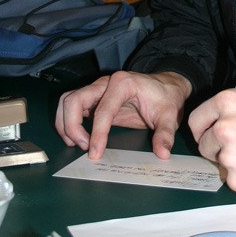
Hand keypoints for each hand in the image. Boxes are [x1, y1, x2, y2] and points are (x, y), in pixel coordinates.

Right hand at [55, 70, 191, 159]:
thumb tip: (162, 153)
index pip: (103, 110)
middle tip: (84, 147)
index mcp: (123, 83)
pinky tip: (75, 139)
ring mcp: (97, 89)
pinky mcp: (94, 98)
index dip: (97, 133)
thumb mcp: (170, 115)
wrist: (165, 87)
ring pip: (68, 101)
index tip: (95, 153)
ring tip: (77, 144)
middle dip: (72, 126)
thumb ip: (165, 133)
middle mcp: (105, 83)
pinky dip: (67, 121)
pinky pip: (72, 106)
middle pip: (74, 100)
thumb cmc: (166, 98)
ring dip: (65, 123)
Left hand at [188, 81, 235, 197]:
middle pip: (205, 144)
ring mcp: (229, 156)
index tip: (208, 135)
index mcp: (227, 103)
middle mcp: (224, 128)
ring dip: (232, 162)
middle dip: (218, 147)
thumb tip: (228, 101)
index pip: (197, 120)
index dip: (203, 128)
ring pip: (219, 163)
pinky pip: (232, 180)